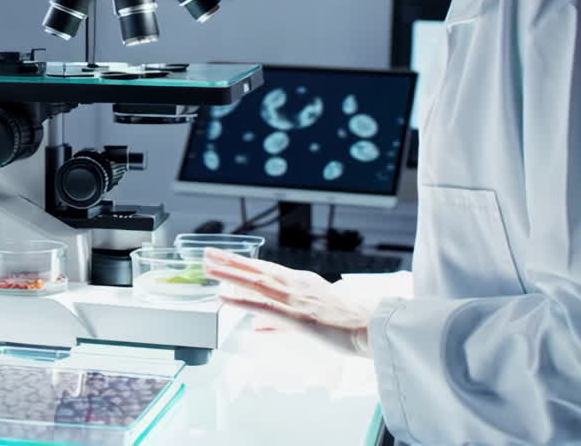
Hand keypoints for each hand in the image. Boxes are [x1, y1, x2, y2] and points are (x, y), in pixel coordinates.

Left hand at [204, 247, 372, 356]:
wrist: (372, 328)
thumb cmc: (346, 324)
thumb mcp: (309, 317)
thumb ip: (278, 323)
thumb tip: (256, 327)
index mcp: (301, 282)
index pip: (265, 269)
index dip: (242, 262)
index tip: (223, 256)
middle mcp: (296, 284)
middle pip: (257, 269)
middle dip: (230, 261)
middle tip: (207, 253)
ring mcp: (295, 298)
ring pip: (256, 282)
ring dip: (230, 273)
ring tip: (209, 267)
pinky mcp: (297, 316)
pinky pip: (264, 306)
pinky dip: (242, 300)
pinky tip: (225, 296)